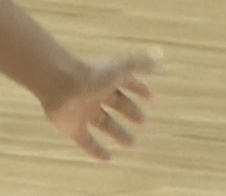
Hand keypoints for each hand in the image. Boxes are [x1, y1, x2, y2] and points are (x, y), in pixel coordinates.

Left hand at [44, 49, 161, 160]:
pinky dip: (96, 151)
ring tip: (133, 146)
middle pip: (115, 104)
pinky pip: (85, 141)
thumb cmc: (92, 73)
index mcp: (105, 78)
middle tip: (147, 124)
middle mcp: (94, 94)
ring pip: (103, 124)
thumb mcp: (122, 67)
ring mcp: (82, 111)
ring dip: (118, 134)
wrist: (58, 82)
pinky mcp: (72, 127)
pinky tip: (108, 159)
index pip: (127, 83)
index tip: (154, 99)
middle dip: (131, 113)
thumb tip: (167, 67)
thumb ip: (143, 64)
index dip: (141, 90)